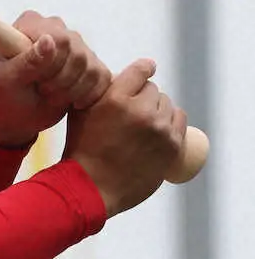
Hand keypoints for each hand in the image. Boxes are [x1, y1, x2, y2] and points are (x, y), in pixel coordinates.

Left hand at [0, 10, 112, 147]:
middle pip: (78, 54)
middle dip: (60, 81)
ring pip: (92, 68)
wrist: (15, 113)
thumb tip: (49, 40)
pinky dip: (86, 96)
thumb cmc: (4, 94)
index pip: (60, 39)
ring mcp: (76, 45)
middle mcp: (56, 28)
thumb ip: (27, 61)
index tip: (34, 79)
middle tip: (41, 90)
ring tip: (50, 96)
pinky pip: (102, 78)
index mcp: (31, 23)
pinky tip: (69, 101)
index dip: (53, 65)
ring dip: (71, 91)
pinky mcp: (90, 63)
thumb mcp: (7, 80)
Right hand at [63, 58, 186, 216]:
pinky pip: (179, 119)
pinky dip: (170, 121)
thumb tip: (114, 74)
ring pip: (167, 104)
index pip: (141, 70)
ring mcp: (159, 129)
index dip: (143, 69)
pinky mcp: (172, 145)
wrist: (91, 188)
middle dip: (143, 97)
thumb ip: (97, 89)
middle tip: (131, 113)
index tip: (144, 71)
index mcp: (116, 99)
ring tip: (142, 125)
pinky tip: (159, 128)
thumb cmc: (81, 150)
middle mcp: (141, 111)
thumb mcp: (80, 112)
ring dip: (157, 109)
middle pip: (153, 89)